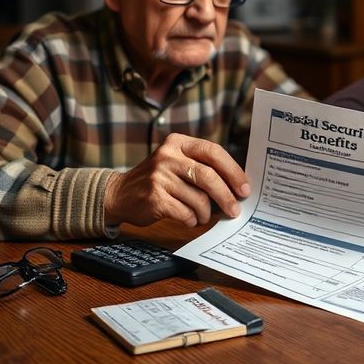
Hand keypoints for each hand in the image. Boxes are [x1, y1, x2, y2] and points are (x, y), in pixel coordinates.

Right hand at [103, 133, 250, 227]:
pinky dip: (191, 220)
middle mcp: (168, 156)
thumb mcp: (176, 162)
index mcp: (178, 143)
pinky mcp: (154, 197)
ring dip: (206, 212)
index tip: (245, 188)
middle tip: (235, 210)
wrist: (119, 194)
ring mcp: (159, 177)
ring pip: (198, 198)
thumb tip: (237, 185)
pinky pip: (185, 213)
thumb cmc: (157, 180)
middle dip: (226, 196)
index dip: (233, 171)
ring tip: (203, 216)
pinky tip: (189, 219)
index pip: (213, 152)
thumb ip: (202, 166)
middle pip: (208, 176)